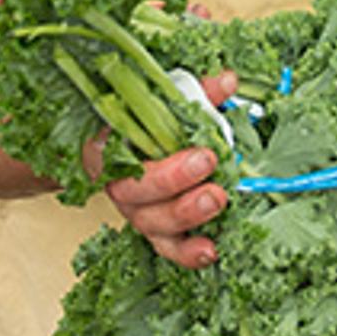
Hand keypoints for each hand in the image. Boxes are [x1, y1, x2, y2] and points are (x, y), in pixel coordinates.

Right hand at [100, 68, 234, 268]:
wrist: (128, 153)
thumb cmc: (143, 126)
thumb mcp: (162, 103)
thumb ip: (194, 94)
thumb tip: (227, 81)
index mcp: (109, 152)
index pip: (123, 160)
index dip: (162, 163)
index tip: (202, 152)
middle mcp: (121, 188)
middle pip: (139, 196)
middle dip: (177, 184)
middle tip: (210, 165)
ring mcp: (139, 215)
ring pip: (155, 226)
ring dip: (188, 217)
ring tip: (217, 200)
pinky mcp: (158, 234)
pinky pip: (170, 249)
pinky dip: (189, 254)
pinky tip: (211, 250)